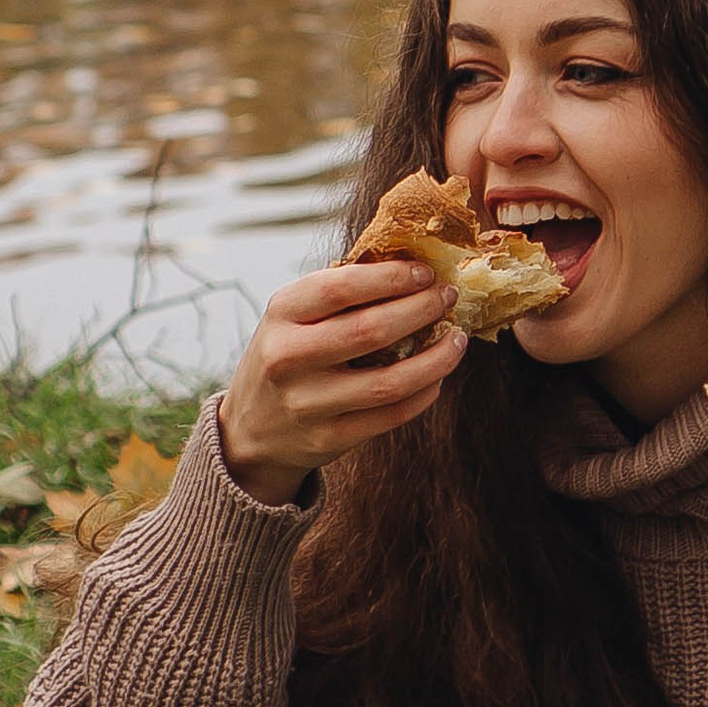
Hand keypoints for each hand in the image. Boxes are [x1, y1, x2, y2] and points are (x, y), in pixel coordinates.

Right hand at [216, 261, 466, 504]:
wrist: (250, 429)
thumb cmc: (287, 355)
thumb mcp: (294, 316)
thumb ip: (340, 293)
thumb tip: (412, 267)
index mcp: (281, 314)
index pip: (340, 287)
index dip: (391, 277)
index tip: (426, 273)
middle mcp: (288, 358)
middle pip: (370, 331)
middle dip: (421, 310)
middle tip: (448, 298)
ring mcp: (307, 403)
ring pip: (389, 382)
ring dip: (435, 359)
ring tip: (457, 339)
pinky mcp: (328, 439)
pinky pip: (390, 416)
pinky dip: (423, 393)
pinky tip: (437, 377)